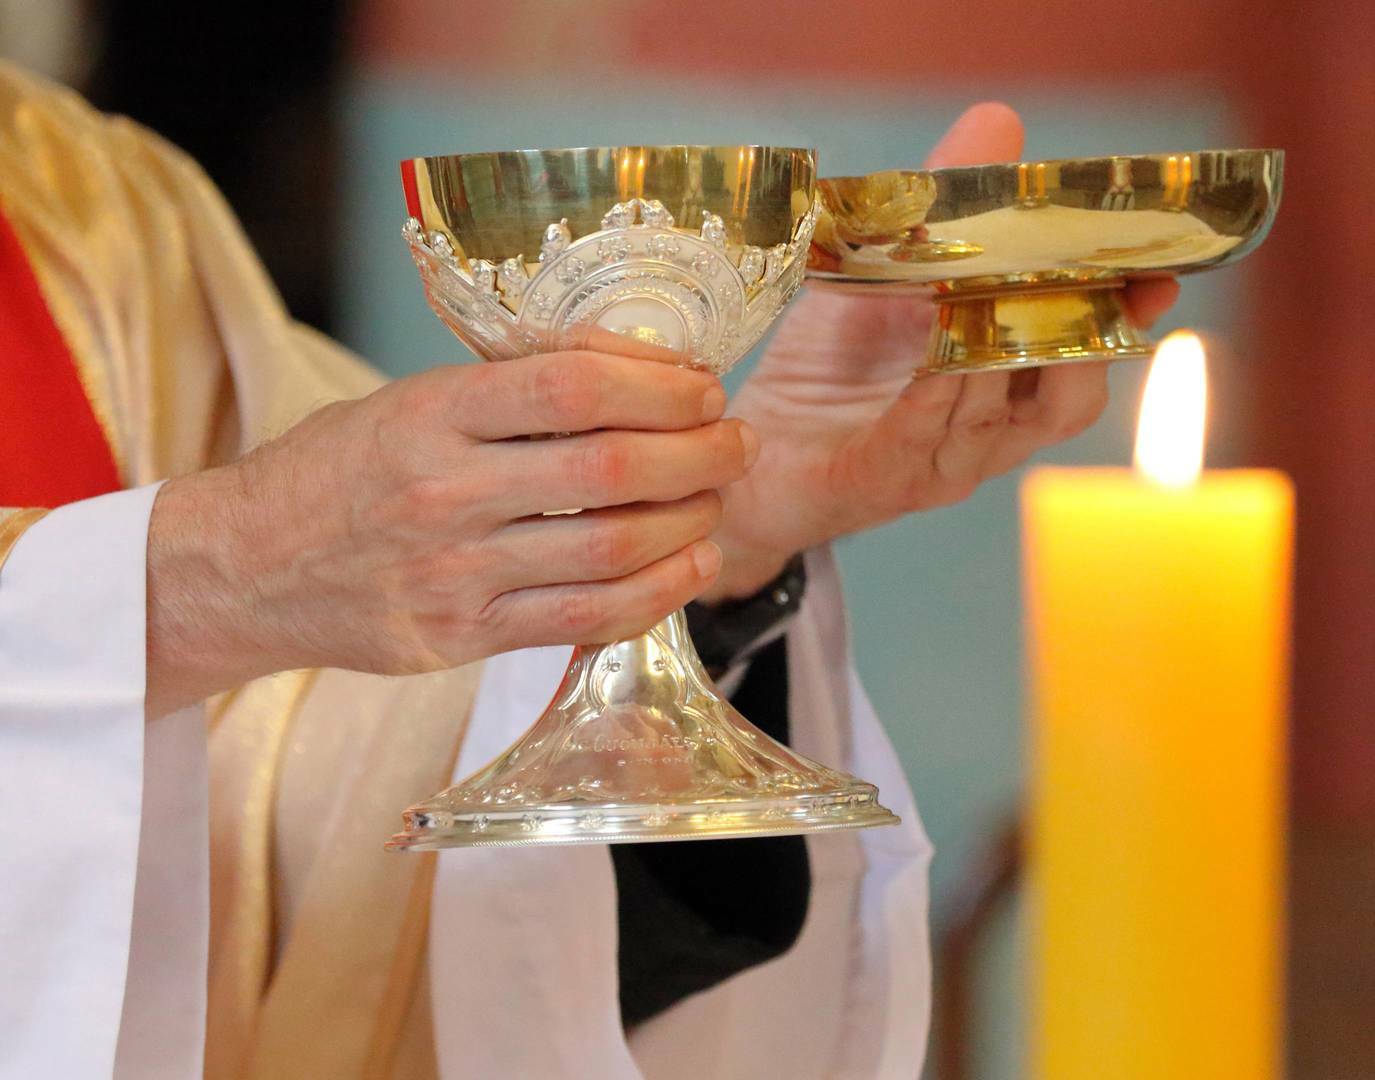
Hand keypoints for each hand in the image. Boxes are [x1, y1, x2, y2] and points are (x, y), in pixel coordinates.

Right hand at [145, 348, 755, 714]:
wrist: (242, 569)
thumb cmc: (341, 471)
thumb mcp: (409, 401)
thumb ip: (510, 390)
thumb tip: (640, 368)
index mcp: (432, 414)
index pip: (572, 387)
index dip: (660, 384)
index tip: (705, 385)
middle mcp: (445, 492)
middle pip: (611, 471)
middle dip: (699, 454)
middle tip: (736, 441)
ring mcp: (454, 572)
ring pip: (611, 550)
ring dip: (690, 522)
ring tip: (718, 500)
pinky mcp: (461, 637)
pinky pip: (584, 619)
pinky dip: (656, 593)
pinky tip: (690, 565)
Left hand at [706, 102, 1179, 598]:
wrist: (749, 452)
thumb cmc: (828, 367)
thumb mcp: (882, 271)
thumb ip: (941, 209)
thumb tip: (998, 122)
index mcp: (1006, 382)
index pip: (1092, 353)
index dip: (1128, 318)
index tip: (1156, 274)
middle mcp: (991, 431)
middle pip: (1069, 398)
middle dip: (1083, 342)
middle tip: (1076, 282)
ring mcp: (943, 463)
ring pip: (1001, 421)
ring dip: (1000, 360)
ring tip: (993, 302)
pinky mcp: (885, 482)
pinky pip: (924, 443)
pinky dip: (935, 400)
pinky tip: (937, 360)